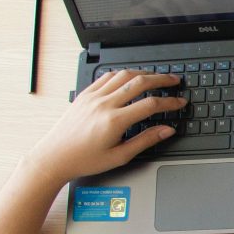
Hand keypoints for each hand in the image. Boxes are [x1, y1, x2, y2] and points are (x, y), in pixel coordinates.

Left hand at [26, 70, 187, 185]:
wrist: (54, 157)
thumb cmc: (84, 160)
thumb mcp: (119, 156)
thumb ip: (146, 140)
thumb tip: (166, 130)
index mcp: (114, 121)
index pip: (150, 104)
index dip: (170, 102)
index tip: (180, 102)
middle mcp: (104, 104)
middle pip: (139, 82)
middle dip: (161, 79)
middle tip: (174, 80)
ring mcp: (93, 97)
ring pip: (123, 75)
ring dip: (143, 73)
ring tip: (155, 76)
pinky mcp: (84, 95)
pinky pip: (106, 77)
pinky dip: (122, 74)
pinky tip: (130, 77)